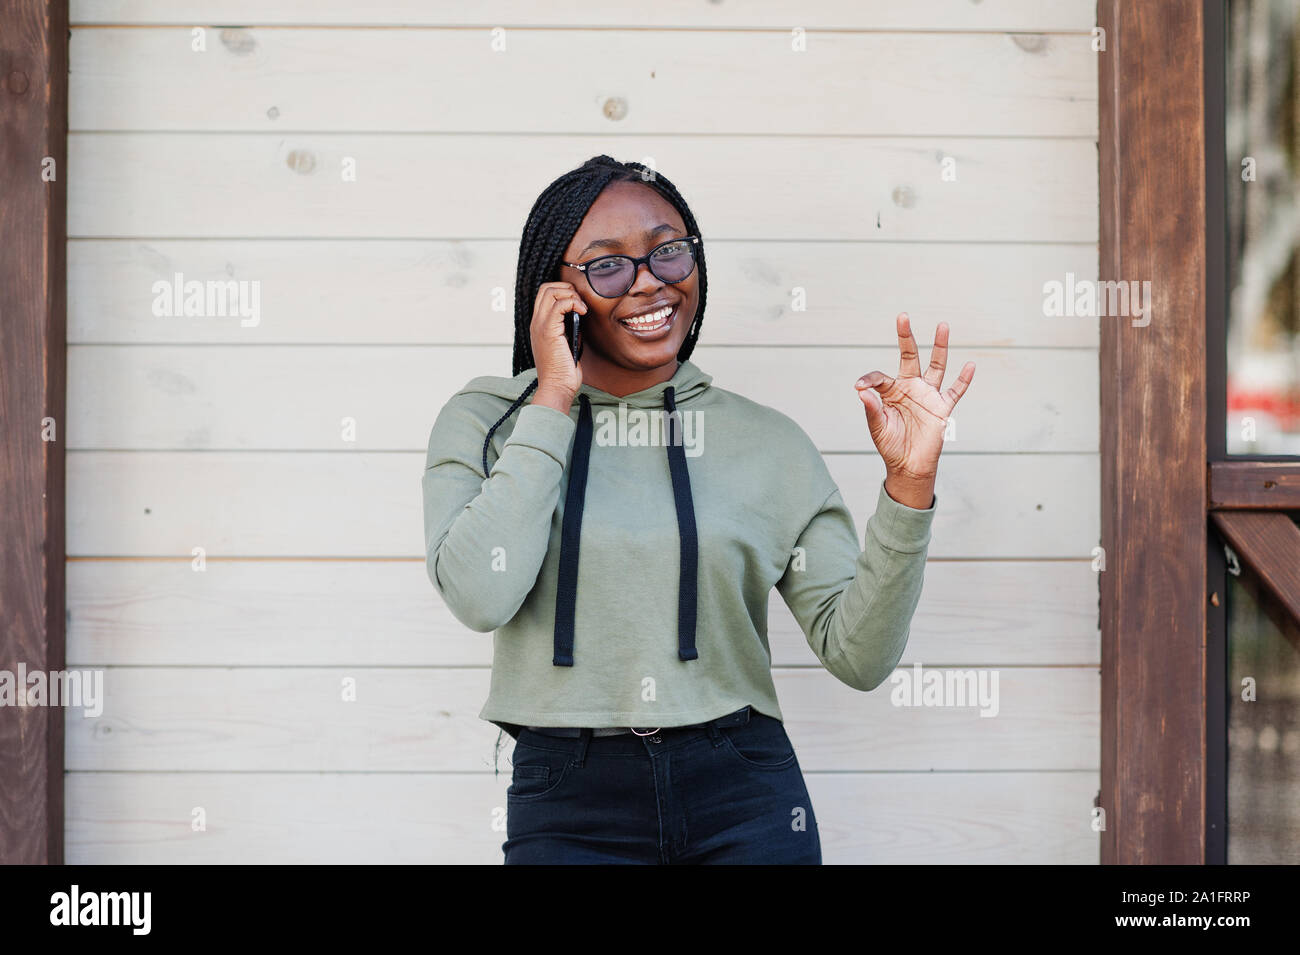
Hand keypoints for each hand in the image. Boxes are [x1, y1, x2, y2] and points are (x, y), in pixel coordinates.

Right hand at [529, 281, 586, 409]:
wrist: (557, 386)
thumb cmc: (563, 370)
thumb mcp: (567, 342)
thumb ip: (569, 326)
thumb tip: (579, 313)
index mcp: (539, 325)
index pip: (544, 294)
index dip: (563, 291)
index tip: (578, 304)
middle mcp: (536, 322)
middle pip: (546, 288)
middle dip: (567, 289)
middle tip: (580, 304)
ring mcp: (540, 325)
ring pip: (551, 291)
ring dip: (571, 295)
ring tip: (581, 309)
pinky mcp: (548, 331)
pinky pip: (559, 304)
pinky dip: (574, 303)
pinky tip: (582, 313)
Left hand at [855, 314, 974, 508]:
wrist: (909, 466)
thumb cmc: (890, 445)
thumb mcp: (877, 427)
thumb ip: (871, 408)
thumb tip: (861, 390)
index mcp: (891, 391)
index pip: (880, 376)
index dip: (869, 379)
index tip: (859, 387)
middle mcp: (910, 388)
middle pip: (910, 356)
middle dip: (906, 337)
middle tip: (903, 317)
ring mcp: (928, 395)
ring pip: (936, 366)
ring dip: (939, 346)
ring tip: (942, 325)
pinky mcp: (942, 408)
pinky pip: (955, 391)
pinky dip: (963, 380)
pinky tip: (970, 365)